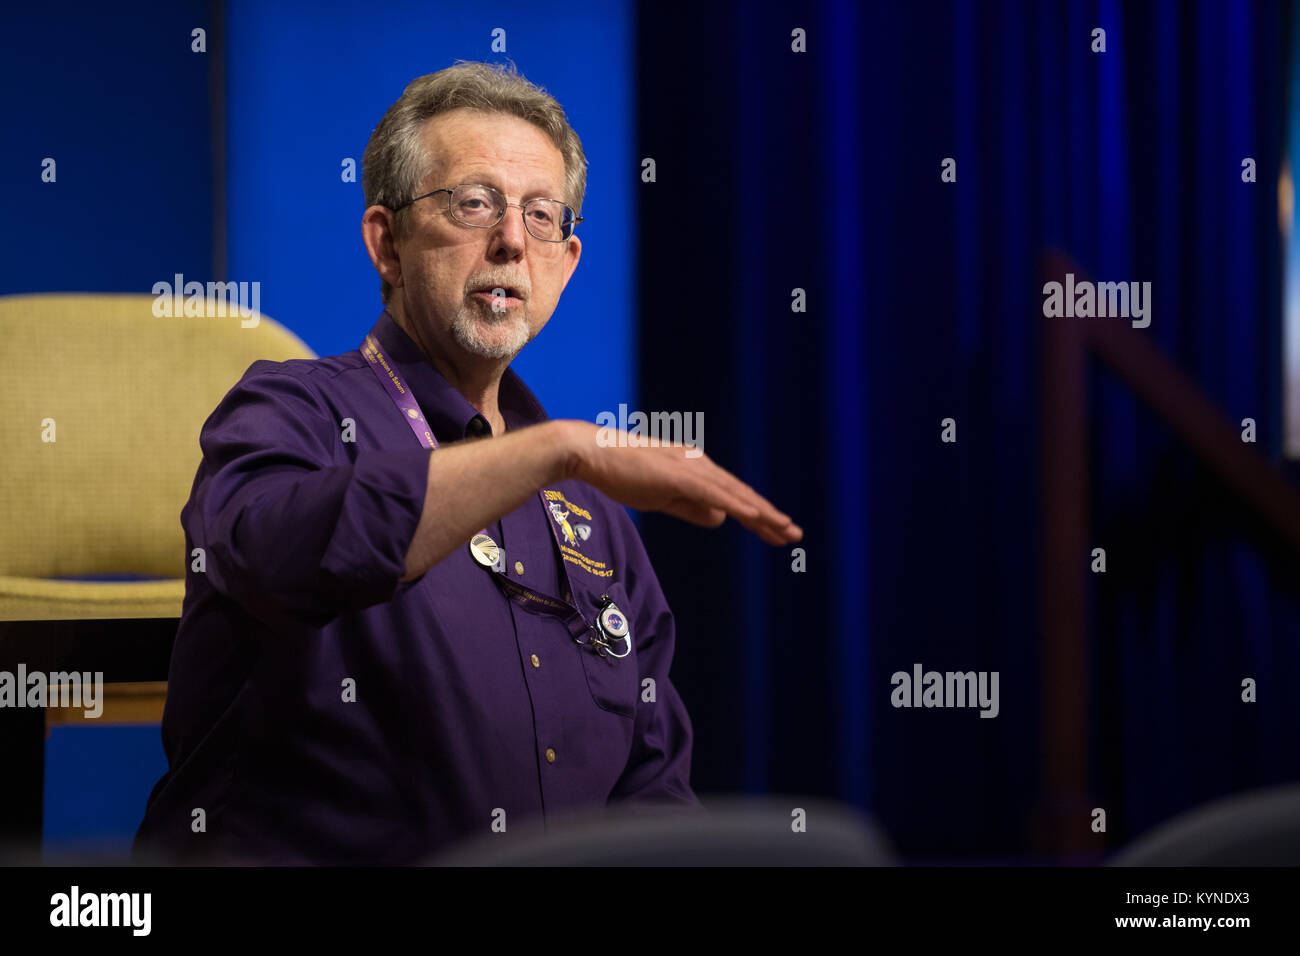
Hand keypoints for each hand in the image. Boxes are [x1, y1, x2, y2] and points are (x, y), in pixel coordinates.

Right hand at [555, 420, 802, 545]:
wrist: (592, 454)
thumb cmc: (622, 475)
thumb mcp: (663, 497)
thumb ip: (692, 508)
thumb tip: (721, 520)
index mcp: (695, 470)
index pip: (732, 496)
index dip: (756, 515)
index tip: (776, 531)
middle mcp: (699, 464)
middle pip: (740, 494)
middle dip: (769, 516)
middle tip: (794, 535)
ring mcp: (690, 468)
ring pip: (734, 494)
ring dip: (761, 513)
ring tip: (785, 530)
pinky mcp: (678, 474)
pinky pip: (714, 493)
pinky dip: (737, 505)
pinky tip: (756, 517)